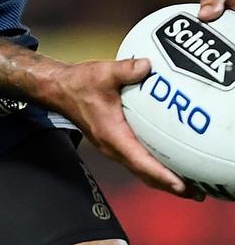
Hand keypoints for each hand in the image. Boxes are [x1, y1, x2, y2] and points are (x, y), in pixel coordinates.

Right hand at [50, 57, 199, 197]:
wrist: (59, 89)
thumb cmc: (78, 84)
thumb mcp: (103, 73)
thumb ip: (126, 70)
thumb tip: (148, 66)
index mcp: (112, 135)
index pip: (141, 162)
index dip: (163, 176)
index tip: (182, 185)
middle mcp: (112, 147)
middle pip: (145, 175)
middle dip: (170, 185)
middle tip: (197, 190)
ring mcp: (112, 147)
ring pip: (141, 171)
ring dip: (162, 179)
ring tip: (187, 182)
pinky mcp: (112, 142)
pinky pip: (136, 161)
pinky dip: (153, 167)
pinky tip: (166, 160)